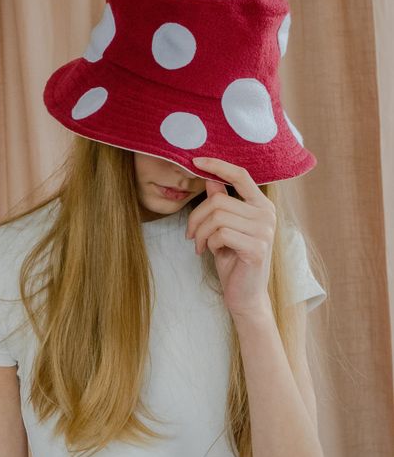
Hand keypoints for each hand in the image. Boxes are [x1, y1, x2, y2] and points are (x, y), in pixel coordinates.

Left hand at [186, 156, 276, 319]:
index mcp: (261, 205)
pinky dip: (208, 243)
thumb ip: (221, 201)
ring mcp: (265, 231)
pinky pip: (221, 234)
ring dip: (200, 233)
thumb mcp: (223, 227)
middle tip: (190, 234)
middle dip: (196, 217)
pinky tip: (211, 253)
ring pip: (217, 216)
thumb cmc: (233, 259)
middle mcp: (267, 214)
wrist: (245, 295)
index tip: (195, 160)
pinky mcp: (257, 248)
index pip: (240, 175)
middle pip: (218, 200)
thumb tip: (209, 177)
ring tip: (199, 245)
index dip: (218, 165)